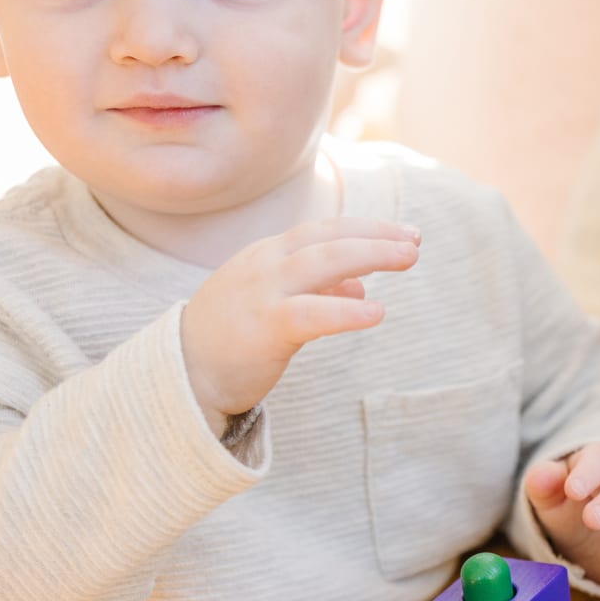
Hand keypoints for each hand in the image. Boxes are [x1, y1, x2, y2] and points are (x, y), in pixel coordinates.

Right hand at [181, 217, 419, 436]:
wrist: (183, 372)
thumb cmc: (232, 337)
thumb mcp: (275, 302)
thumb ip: (317, 290)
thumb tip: (361, 287)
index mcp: (269, 255)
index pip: (325, 231)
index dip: (367, 228)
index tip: (406, 234)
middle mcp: (266, 264)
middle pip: (329, 238)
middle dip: (376, 235)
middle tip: (416, 241)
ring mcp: (263, 293)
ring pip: (323, 262)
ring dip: (370, 255)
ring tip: (408, 257)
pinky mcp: (265, 328)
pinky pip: (312, 314)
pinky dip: (346, 310)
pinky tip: (376, 312)